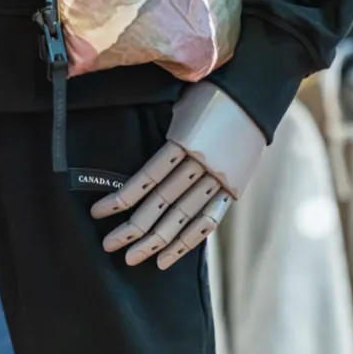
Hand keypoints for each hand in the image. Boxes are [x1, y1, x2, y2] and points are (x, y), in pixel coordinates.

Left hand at [91, 84, 265, 269]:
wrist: (254, 96)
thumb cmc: (209, 95)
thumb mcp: (179, 107)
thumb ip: (161, 133)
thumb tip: (132, 149)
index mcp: (183, 141)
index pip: (147, 177)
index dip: (121, 196)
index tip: (98, 212)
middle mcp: (201, 164)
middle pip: (162, 202)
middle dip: (134, 228)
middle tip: (110, 245)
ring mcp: (218, 179)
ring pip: (183, 216)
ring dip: (156, 241)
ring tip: (133, 258)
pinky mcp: (231, 189)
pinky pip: (209, 220)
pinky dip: (188, 241)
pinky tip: (167, 258)